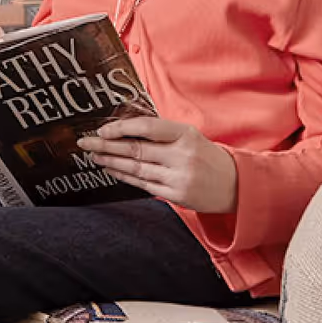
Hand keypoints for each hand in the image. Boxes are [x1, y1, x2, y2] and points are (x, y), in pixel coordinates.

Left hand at [77, 117, 237, 212]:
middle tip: (85, 143)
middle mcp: (182, 155)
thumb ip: (162, 134)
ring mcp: (179, 177)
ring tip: (93, 157)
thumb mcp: (190, 136)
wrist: (235, 184)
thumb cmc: (207, 156)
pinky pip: (144, 184)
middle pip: (137, 149)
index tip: (103, 130)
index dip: (123, 128)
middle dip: (107, 146)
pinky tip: (111, 170)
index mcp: (186, 134)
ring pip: (137, 168)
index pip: (148, 127)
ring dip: (111, 162)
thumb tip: (125, 130)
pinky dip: (125, 177)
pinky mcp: (176, 196)